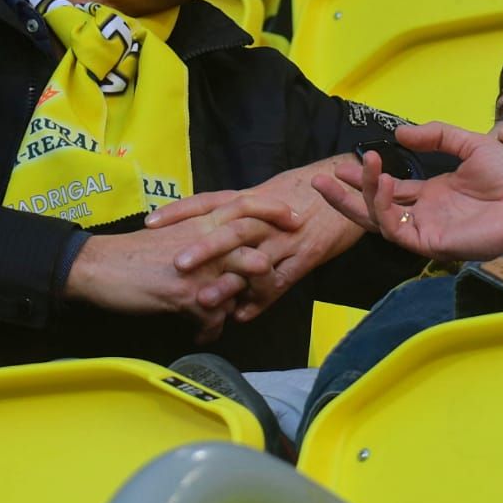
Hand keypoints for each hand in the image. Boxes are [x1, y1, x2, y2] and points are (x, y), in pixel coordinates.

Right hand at [64, 216, 259, 342]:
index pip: (248, 204)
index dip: (275, 210)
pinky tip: (201, 335)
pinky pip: (213, 318)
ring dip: (243, 303)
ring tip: (237, 314)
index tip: (295, 219)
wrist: (99, 266)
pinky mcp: (186, 295)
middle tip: (273, 281)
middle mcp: (206, 240)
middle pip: (256, 248)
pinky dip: (208, 330)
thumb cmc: (136, 251)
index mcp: (202, 220)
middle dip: (271, 268)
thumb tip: (229, 251)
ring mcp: (199, 268)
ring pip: (242, 285)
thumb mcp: (175, 233)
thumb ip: (205, 237)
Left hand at [146, 157, 366, 321]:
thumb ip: (241, 205)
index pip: (210, 201)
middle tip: (177, 264)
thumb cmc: (307, 190)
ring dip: (229, 281)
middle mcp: (266, 217)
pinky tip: (241, 315)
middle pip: (232, 229)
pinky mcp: (307, 256)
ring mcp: (287, 238)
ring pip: (255, 258)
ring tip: (203, 300)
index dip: (180, 211)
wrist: (352, 186)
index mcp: (253, 197)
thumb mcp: (271, 190)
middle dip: (204, 247)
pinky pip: (281, 280)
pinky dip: (261, 299)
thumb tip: (210, 215)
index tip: (150, 223)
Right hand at [312, 122, 502, 261]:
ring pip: (377, 220)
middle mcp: (424, 214)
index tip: (344, 162)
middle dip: (345, 195)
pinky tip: (380, 182)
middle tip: (320, 178)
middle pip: (374, 208)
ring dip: (359, 196)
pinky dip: (382, 206)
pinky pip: (395, 229)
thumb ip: (438, 136)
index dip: (366, 177)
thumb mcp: (471, 145)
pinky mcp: (430, 242)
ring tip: (346, 172)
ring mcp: (426, 229)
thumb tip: (400, 133)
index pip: (389, 189)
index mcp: (433, 194)